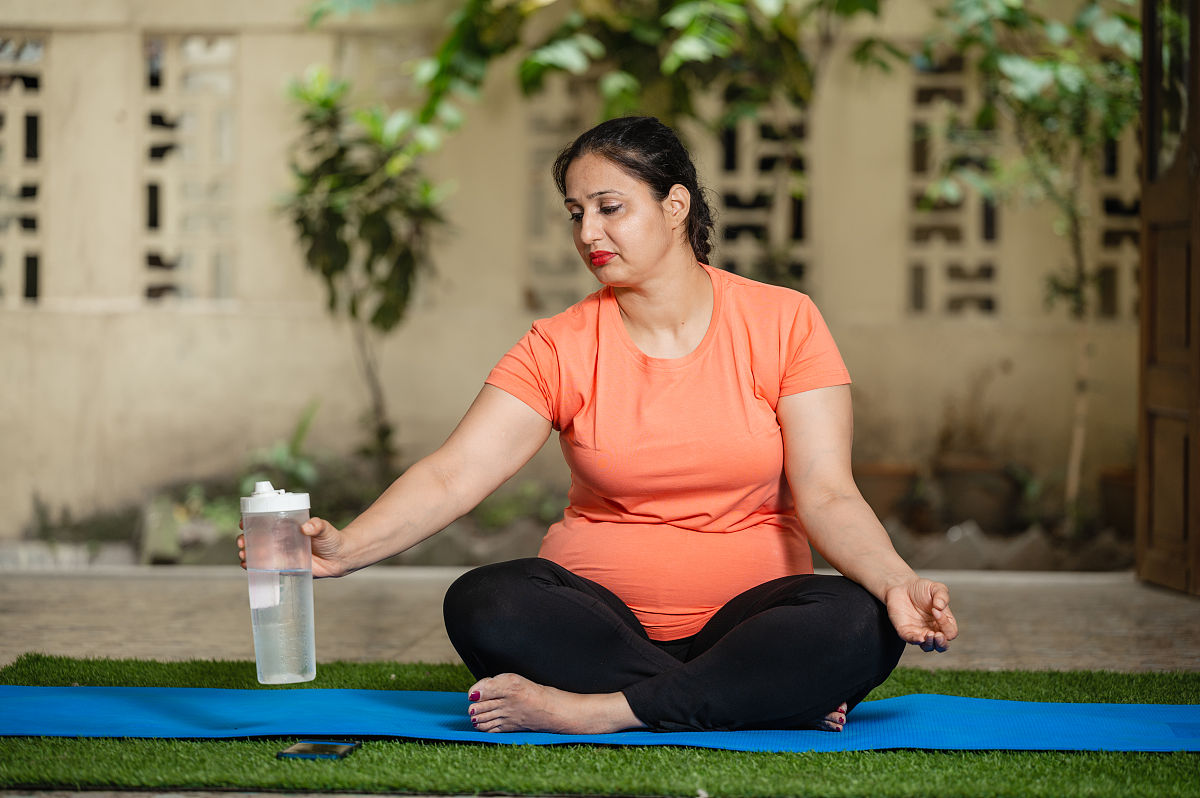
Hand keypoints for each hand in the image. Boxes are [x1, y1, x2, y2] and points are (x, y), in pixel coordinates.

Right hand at [236, 516, 350, 578]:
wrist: (341, 558)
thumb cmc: (332, 539)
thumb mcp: (324, 528)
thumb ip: (317, 526)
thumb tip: (308, 527)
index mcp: (287, 527)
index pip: (265, 522)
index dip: (251, 521)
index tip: (243, 522)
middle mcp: (282, 539)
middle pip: (257, 538)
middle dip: (245, 539)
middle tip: (242, 541)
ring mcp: (282, 553)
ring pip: (259, 552)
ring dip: (247, 553)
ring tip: (243, 554)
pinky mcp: (286, 567)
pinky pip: (266, 567)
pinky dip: (254, 566)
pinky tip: (247, 566)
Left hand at [884, 578, 957, 652]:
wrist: (901, 587)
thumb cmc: (921, 589)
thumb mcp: (936, 588)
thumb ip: (942, 595)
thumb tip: (940, 607)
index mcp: (944, 622)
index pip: (950, 631)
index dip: (946, 624)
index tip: (936, 610)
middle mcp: (933, 629)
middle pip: (942, 646)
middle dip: (941, 643)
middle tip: (938, 635)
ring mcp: (919, 632)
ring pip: (928, 647)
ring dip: (930, 644)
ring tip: (929, 634)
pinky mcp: (905, 631)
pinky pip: (911, 640)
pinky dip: (915, 640)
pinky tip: (919, 637)